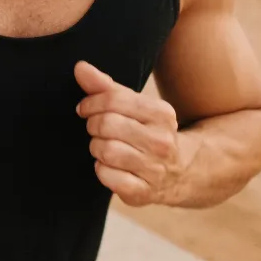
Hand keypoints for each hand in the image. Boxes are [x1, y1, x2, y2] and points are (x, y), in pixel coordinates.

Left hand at [75, 61, 183, 206]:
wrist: (180, 170)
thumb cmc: (147, 131)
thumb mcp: (133, 105)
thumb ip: (105, 86)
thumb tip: (80, 67)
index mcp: (161, 113)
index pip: (113, 99)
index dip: (90, 103)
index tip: (85, 108)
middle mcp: (162, 141)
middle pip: (107, 125)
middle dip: (93, 125)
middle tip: (95, 128)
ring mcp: (155, 169)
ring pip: (106, 151)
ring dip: (96, 147)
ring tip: (103, 146)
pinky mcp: (144, 192)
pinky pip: (108, 177)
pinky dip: (101, 170)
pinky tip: (109, 166)